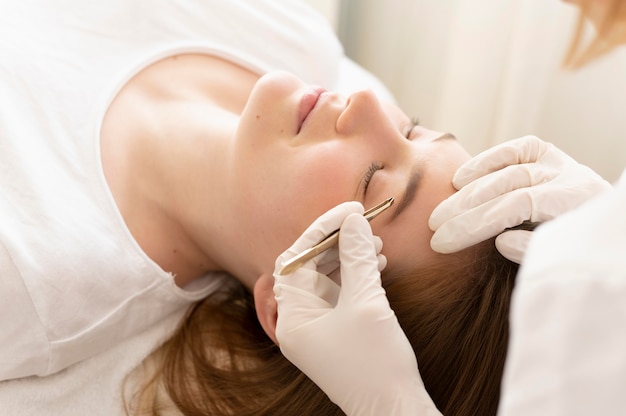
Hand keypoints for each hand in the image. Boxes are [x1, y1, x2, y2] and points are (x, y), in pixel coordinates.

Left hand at [274, 202, 440, 415]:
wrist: (394, 412)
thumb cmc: (377, 365)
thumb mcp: (367, 303)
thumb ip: (356, 257)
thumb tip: (354, 221)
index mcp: (294, 317)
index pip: (297, 258)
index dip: (322, 229)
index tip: (350, 210)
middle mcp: (299, 322)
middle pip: (310, 266)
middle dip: (337, 242)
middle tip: (365, 224)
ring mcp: (317, 328)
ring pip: (327, 278)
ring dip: (349, 257)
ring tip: (376, 244)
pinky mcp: (335, 332)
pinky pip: (339, 294)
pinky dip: (355, 276)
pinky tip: (376, 263)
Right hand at [429, 135, 611, 262]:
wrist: (611, 230)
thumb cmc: (582, 252)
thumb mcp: (566, 260)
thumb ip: (535, 251)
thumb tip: (500, 241)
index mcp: (576, 202)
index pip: (516, 206)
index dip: (475, 224)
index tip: (444, 243)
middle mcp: (568, 176)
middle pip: (506, 187)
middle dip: (464, 210)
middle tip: (434, 229)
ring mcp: (559, 163)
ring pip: (507, 170)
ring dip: (468, 190)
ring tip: (440, 212)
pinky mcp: (549, 155)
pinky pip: (516, 150)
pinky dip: (487, 161)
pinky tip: (460, 179)